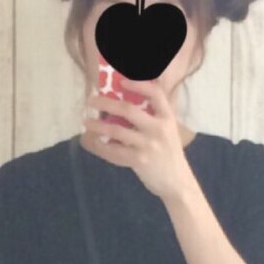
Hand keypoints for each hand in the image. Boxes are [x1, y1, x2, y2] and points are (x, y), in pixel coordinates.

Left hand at [81, 76, 193, 201]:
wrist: (177, 182)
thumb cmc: (169, 153)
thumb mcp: (168, 130)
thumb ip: (154, 116)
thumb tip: (126, 104)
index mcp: (167, 117)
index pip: (155, 93)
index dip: (139, 84)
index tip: (122, 82)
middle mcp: (158, 128)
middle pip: (129, 110)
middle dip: (106, 103)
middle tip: (91, 100)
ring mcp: (148, 145)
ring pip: (117, 130)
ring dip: (98, 125)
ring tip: (86, 122)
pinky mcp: (139, 160)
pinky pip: (115, 151)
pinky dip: (102, 146)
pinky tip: (94, 142)